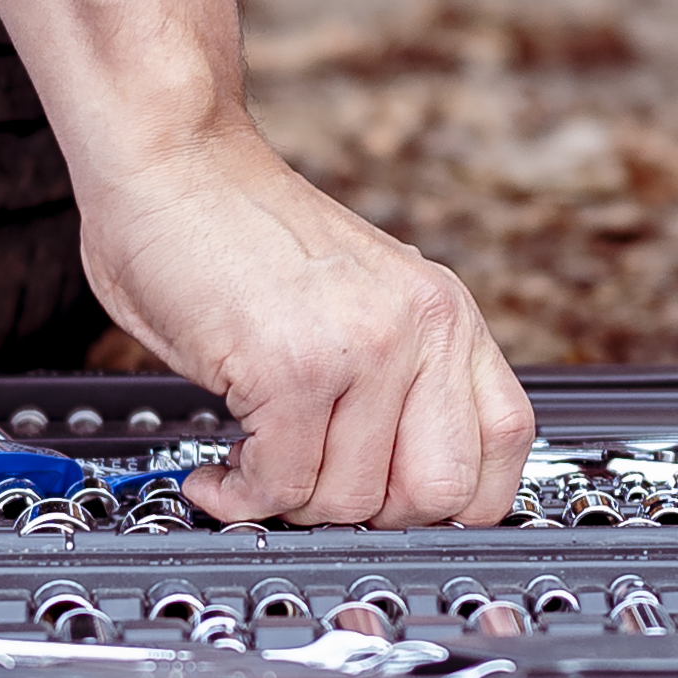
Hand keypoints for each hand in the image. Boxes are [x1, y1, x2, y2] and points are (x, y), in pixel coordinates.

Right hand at [68, 116, 535, 527]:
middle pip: (437, 495)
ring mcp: (362, 348)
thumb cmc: (239, 228)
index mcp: (446, 313)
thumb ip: (399, 374)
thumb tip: (396, 482)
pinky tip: (218, 474)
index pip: (506, 442)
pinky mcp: (291, 368)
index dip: (454, 501)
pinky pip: (279, 484)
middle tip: (314, 494)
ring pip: (348, 501)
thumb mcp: (362, 293)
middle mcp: (421, 328)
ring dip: (288, 505)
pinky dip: (239, 497)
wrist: (171, 158)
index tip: (399, 514)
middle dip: (367, 519)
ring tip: (251, 467)